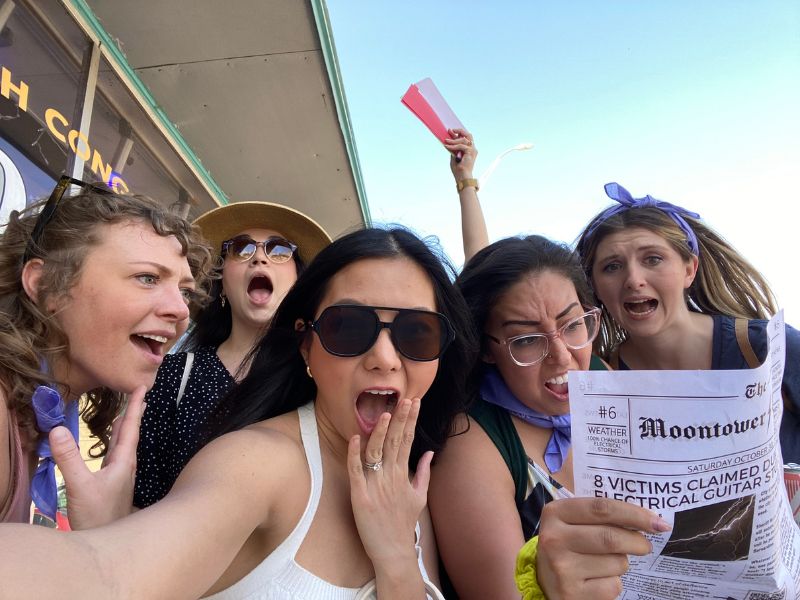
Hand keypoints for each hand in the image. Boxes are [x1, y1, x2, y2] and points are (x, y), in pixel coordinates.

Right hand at [49, 386, 146, 528]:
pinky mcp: (112, 485)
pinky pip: (115, 456)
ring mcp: (120, 476)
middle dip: (134, 413)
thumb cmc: (98, 514)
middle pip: (130, 433)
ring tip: (127, 412)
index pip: (131, 428)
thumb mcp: (80, 485)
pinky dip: (114, 443)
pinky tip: (110, 445)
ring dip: (125, 427)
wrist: (107, 541)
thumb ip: (69, 458)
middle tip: (140, 394)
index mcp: (124, 461)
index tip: (144, 387)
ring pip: (124, 445)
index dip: (136, 407)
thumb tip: (58, 429)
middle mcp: (126, 466)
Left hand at [347, 398, 432, 568]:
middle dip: (401, 419)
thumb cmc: (403, 524)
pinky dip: (354, 455)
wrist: (393, 553)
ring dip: (381, 432)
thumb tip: (430, 453)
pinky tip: (356, 438)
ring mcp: (376, 487)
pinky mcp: (360, 497)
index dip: (411, 420)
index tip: (414, 402)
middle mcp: (391, 477)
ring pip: (377, 453)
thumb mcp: (419, 497)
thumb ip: (424, 473)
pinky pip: (356, 472)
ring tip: (385, 412)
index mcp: (403, 475)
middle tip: (405, 399)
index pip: (408, 441)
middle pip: (396, 442)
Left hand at [445, 128, 477, 179]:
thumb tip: (449, 140)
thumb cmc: (458, 169)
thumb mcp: (454, 156)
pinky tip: (447, 146)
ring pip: (463, 140)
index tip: (450, 131)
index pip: (466, 138)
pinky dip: (453, 146)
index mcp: (470, 149)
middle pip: (468, 135)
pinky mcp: (470, 152)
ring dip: (453, 140)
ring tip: (446, 141)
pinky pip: (461, 146)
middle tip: (451, 130)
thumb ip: (453, 149)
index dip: (458, 133)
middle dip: (459, 131)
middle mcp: (473, 149)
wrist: (462, 177)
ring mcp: (472, 150)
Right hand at [535, 497, 670, 599]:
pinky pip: (612, 586)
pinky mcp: (571, 593)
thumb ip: (601, 515)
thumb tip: (650, 519)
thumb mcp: (573, 522)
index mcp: (555, 513)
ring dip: (622, 563)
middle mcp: (554, 538)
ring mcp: (561, 568)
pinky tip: (597, 579)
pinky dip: (614, 583)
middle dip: (637, 542)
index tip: (658, 522)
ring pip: (616, 563)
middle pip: (611, 537)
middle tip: (645, 545)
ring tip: (606, 563)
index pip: (602, 508)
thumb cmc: (568, 543)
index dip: (634, 514)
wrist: (543, 579)